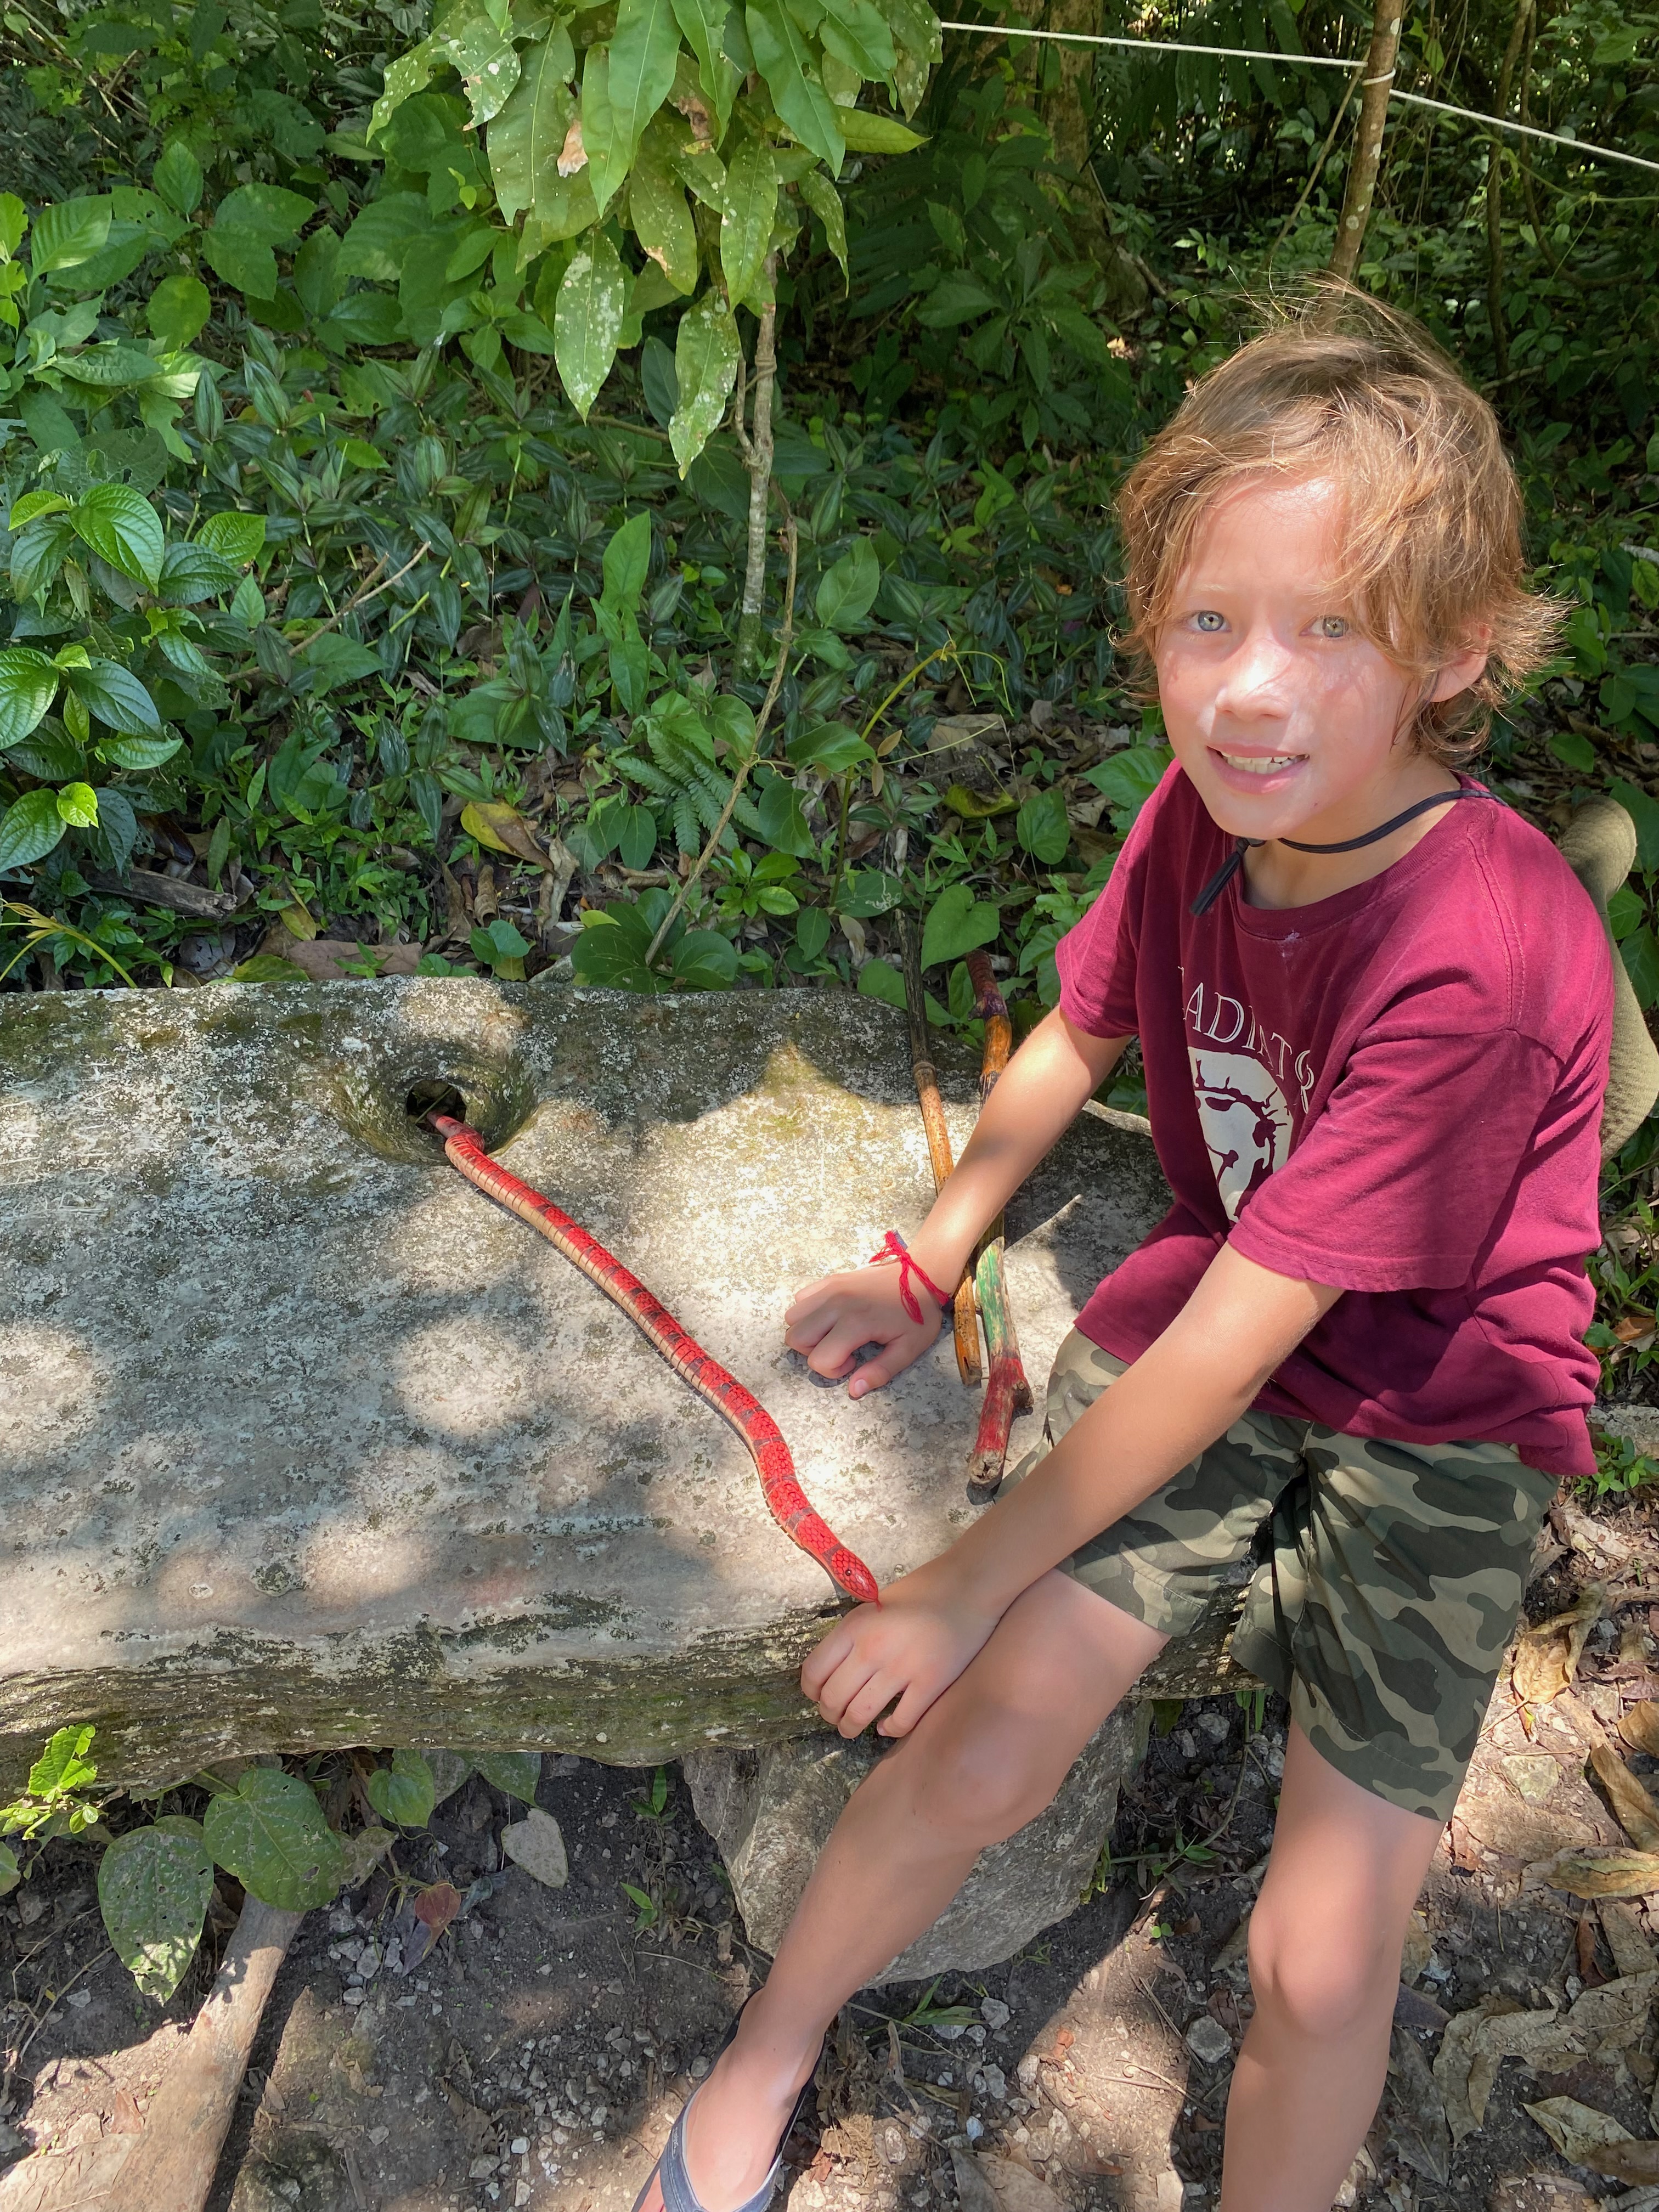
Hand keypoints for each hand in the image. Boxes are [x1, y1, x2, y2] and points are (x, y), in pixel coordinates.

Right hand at [784, 1259, 942, 1397]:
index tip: (855, 1361)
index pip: (819, 1359)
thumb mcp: (908, 1348)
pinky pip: (800, 1299)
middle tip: (841, 1350)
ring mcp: (829, 1288)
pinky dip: (808, 1313)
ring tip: (833, 1333)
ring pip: (792, 1318)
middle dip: (813, 1353)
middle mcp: (835, 1303)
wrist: (920, 1274)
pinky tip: (832, 1317)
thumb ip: (880, 1372)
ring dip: (807, 1332)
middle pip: (795, 1338)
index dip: (833, 1370)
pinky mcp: (829, 1280)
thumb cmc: (917, 1313)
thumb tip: (854, 1391)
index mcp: (855, 1323)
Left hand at [801, 1566, 999, 1738]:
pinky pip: (900, 1722)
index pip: (814, 1671)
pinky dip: (889, 1730)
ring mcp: (902, 1668)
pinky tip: (887, 1727)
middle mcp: (872, 1648)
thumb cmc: (922, 1592)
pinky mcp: (931, 1684)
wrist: (969, 1586)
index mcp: (854, 1626)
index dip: (812, 1692)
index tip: (818, 1697)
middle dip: (830, 1715)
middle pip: (833, 1698)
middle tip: (836, 1718)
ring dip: (851, 1727)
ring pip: (860, 1715)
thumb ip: (854, 1636)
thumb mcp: (874, 1607)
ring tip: (853, 1728)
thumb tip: (836, 1670)